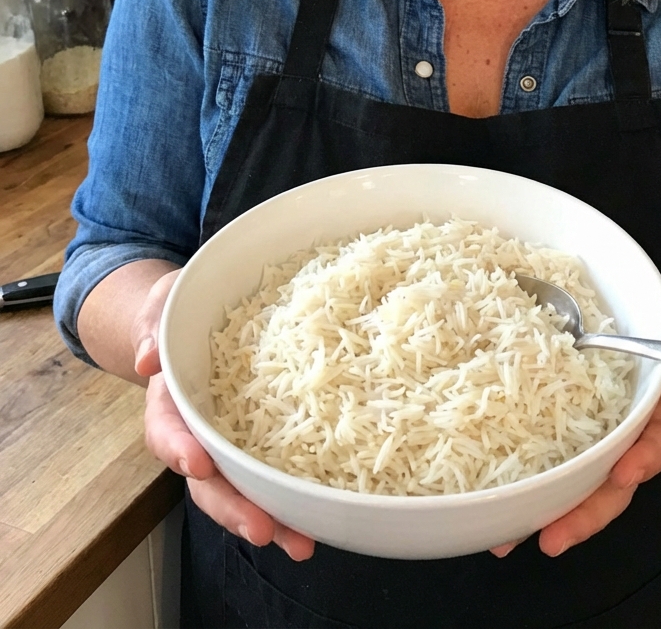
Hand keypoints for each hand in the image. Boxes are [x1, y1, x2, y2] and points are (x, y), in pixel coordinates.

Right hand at [133, 269, 314, 560]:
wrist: (200, 313)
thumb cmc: (179, 310)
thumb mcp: (162, 306)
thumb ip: (153, 327)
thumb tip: (149, 357)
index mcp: (170, 402)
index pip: (166, 432)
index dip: (179, 450)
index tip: (197, 464)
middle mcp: (198, 432)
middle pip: (208, 481)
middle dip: (232, 508)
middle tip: (262, 529)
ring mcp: (231, 442)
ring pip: (243, 489)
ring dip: (270, 519)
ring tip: (300, 543)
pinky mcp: (263, 441)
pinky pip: (275, 473)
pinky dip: (295, 499)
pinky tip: (322, 518)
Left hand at [493, 282, 660, 558]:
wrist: (657, 346)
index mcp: (660, 408)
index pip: (659, 440)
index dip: (644, 459)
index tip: (624, 474)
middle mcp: (630, 435)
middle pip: (614, 486)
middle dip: (585, 514)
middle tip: (553, 538)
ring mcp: (601, 443)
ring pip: (581, 488)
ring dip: (549, 515)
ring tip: (510, 539)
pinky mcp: (573, 440)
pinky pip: (556, 468)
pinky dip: (531, 491)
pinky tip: (498, 512)